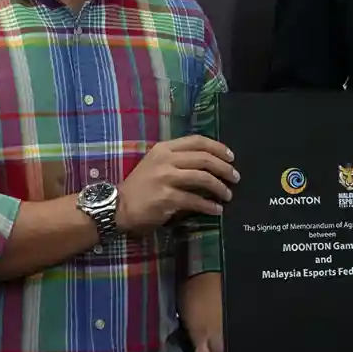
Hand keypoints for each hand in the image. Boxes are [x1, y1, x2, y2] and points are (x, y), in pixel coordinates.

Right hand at [115, 135, 239, 234]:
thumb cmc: (139, 186)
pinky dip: (209, 206)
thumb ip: (178, 160)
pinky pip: (195, 201)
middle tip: (235, 177)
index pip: (197, 141)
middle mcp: (166, 160)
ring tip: (228, 195)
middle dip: (224, 168)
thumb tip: (209, 164)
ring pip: (203, 178)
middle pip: (204, 159)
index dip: (218, 147)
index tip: (231, 157)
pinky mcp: (167, 198)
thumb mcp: (156, 164)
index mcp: (164, 148)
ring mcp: (166, 178)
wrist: (118, 206)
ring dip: (220, 188)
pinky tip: (217, 210)